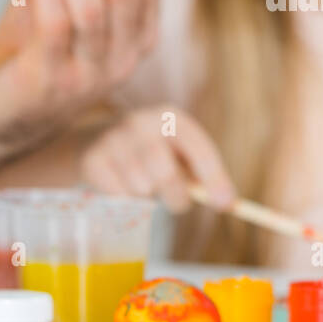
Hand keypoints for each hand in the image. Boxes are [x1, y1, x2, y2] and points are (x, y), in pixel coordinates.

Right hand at [81, 107, 235, 213]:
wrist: (95, 141)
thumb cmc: (151, 151)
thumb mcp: (177, 152)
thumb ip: (202, 175)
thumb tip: (228, 202)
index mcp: (170, 116)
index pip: (199, 148)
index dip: (215, 178)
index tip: (225, 204)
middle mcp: (141, 122)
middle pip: (166, 174)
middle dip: (178, 197)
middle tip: (179, 204)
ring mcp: (113, 139)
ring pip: (142, 188)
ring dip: (149, 197)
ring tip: (145, 185)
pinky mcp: (93, 159)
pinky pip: (119, 196)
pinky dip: (127, 199)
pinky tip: (123, 185)